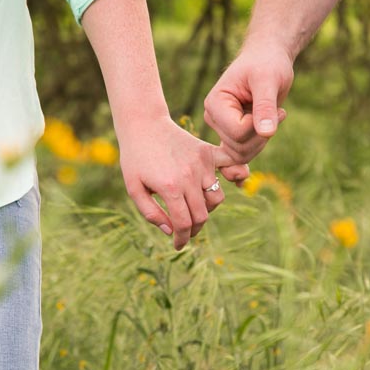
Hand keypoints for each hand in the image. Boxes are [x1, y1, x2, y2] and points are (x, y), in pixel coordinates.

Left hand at [118, 116, 248, 249]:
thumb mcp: (133, 188)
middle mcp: (189, 177)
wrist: (144, 124)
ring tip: (193, 210)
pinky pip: (230, 168)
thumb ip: (150, 213)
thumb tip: (170, 231)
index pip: (184, 224)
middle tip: (184, 232)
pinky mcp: (208, 153)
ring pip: (216, 199)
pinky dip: (236, 177)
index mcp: (169, 188)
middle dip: (193, 229)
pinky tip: (236, 183)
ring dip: (206, 210)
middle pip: (201, 216)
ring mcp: (202, 164)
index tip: (178, 245)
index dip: (182, 239)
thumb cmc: (135, 158)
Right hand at [204, 38, 293, 164]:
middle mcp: (214, 118)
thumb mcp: (269, 80)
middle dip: (262, 139)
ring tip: (275, 118)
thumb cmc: (267, 63)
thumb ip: (265, 107)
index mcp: (215, 104)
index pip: (236, 133)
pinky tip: (246, 176)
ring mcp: (222, 129)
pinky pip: (236, 158)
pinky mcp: (232, 135)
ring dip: (262, 143)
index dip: (258, 128)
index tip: (273, 109)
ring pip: (240, 156)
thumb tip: (267, 133)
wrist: (268, 60)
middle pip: (237, 149)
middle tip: (278, 115)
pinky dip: (246, 163)